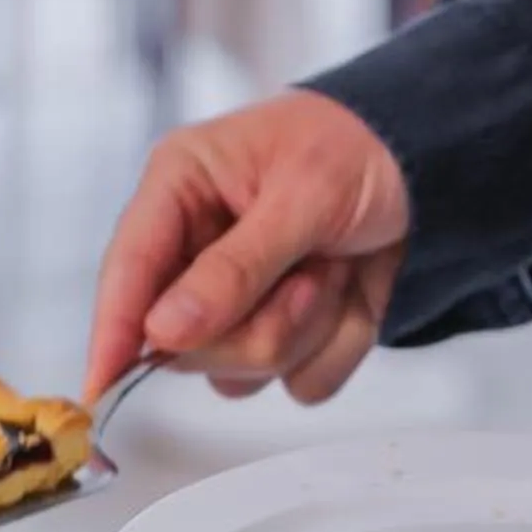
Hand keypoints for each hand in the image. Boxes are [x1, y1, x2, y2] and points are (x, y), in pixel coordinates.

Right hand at [86, 90, 410, 405]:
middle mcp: (194, 253)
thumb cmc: (359, 146)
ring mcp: (236, 303)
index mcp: (180, 191)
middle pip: (184, 345)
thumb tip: (163, 330)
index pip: (127, 271)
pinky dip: (339, 345)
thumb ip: (233, 268)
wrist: (432, 159)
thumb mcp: (301, 194)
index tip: (99, 385)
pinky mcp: (282, 334)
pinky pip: (299, 383)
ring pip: (242, 373)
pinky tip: (350, 291)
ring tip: (333, 267)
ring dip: (306, 330)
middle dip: (258, 322)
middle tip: (308, 275)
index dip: (111, 331)